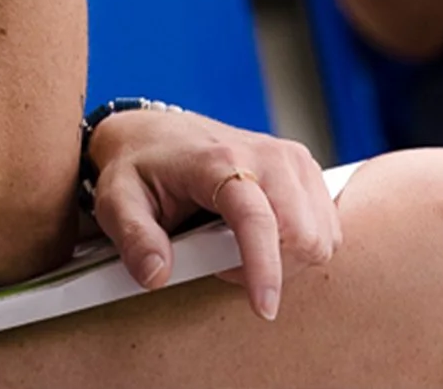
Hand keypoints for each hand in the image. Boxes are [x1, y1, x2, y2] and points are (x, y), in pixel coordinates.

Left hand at [87, 109, 339, 321]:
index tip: (263, 309)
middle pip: (302, 234)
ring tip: (240, 250)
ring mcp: (291, 159)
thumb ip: (134, 237)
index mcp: (219, 161)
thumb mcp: (116, 200)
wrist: (153, 134)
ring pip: (320, 236)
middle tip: (223, 264)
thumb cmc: (137, 168)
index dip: (265, 267)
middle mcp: (266, 154)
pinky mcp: (304, 169)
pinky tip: (266, 238)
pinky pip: (326, 228)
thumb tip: (157, 275)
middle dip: (272, 269)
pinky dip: (301, 246)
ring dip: (287, 261)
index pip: (257, 217)